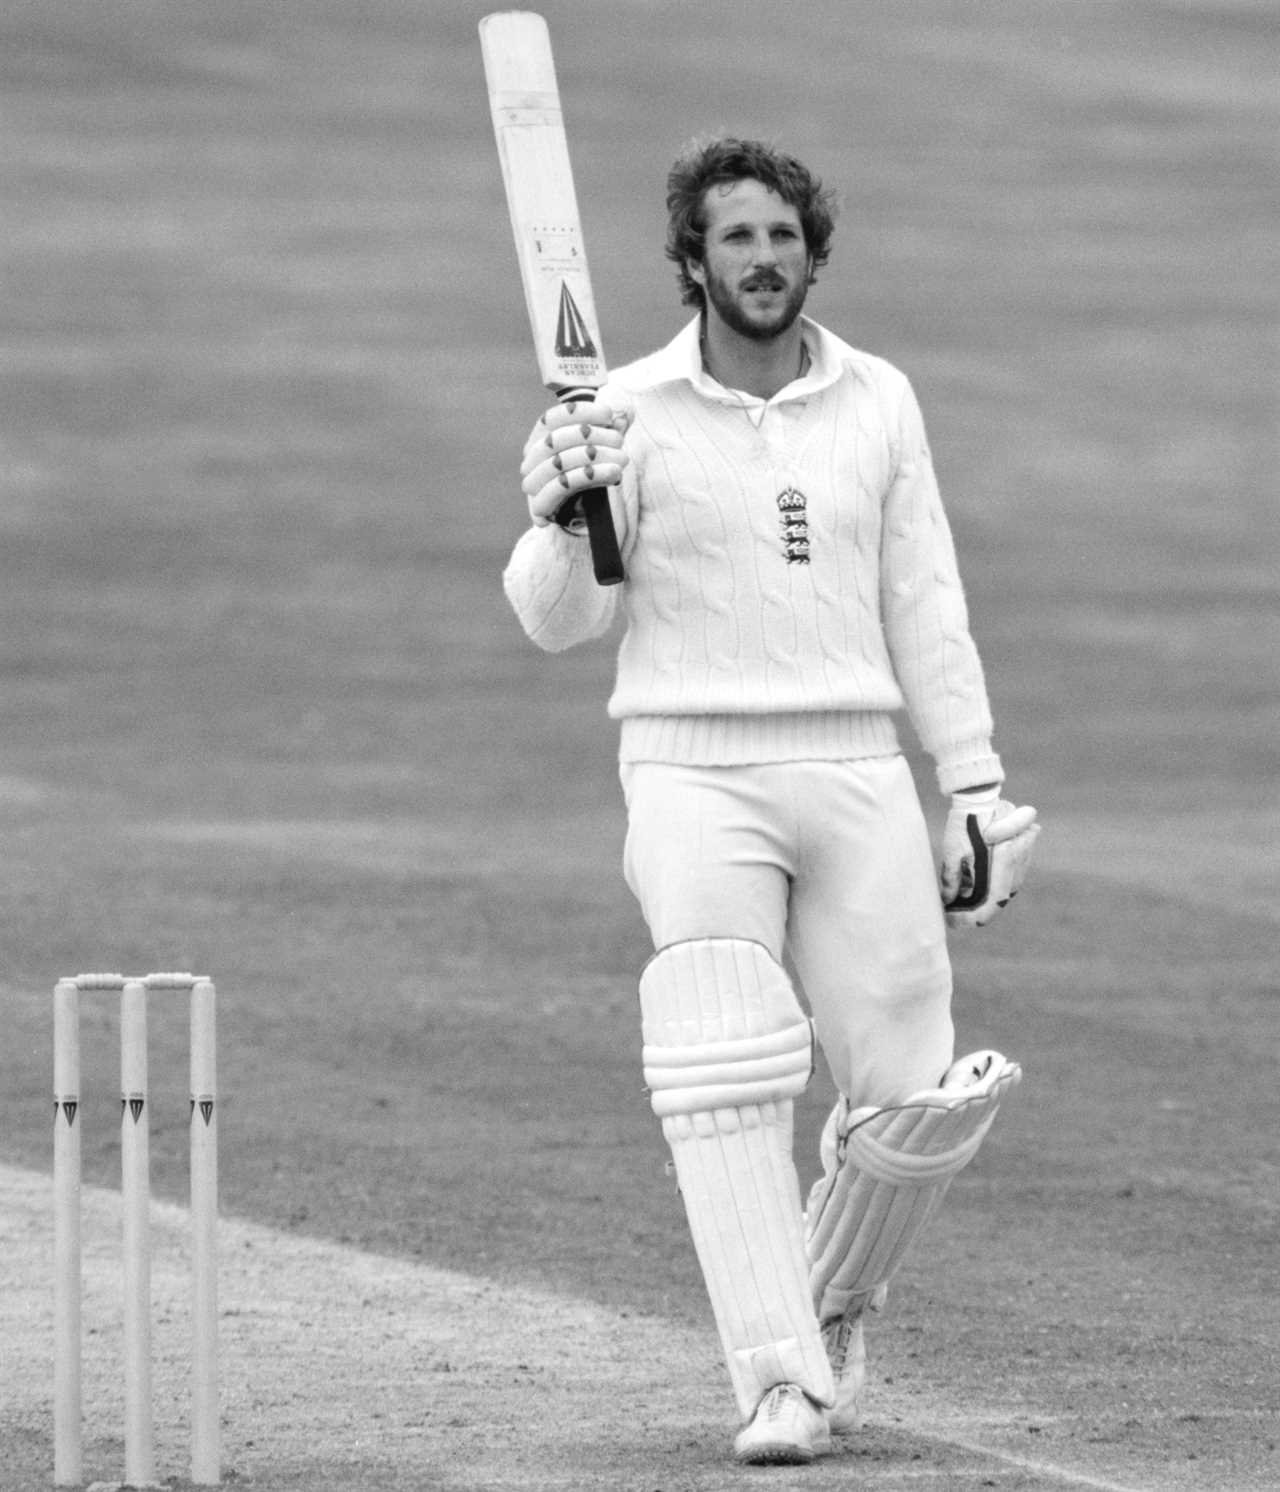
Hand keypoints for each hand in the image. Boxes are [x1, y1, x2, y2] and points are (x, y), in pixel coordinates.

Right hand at [520, 397, 631, 527]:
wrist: (580, 516)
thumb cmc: (590, 473)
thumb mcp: (603, 446)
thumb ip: (611, 428)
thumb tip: (624, 413)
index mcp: (540, 437)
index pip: (552, 418)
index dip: (580, 412)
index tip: (608, 413)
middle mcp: (531, 458)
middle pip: (555, 439)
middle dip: (591, 435)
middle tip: (619, 440)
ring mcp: (532, 482)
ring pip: (559, 462)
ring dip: (594, 457)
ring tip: (622, 459)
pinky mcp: (540, 505)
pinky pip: (562, 486)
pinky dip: (588, 476)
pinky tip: (613, 474)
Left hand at [940, 785, 1039, 928]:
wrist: (979, 796)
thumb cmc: (963, 821)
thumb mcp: (952, 848)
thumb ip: (952, 876)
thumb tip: (948, 900)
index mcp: (1004, 854)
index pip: (997, 896)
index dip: (980, 915)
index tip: (964, 924)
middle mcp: (1019, 855)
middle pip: (1004, 894)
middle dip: (982, 911)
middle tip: (960, 921)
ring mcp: (1024, 853)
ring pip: (1010, 887)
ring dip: (991, 901)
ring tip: (968, 912)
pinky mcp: (1024, 850)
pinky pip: (1014, 877)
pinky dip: (999, 888)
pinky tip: (981, 895)